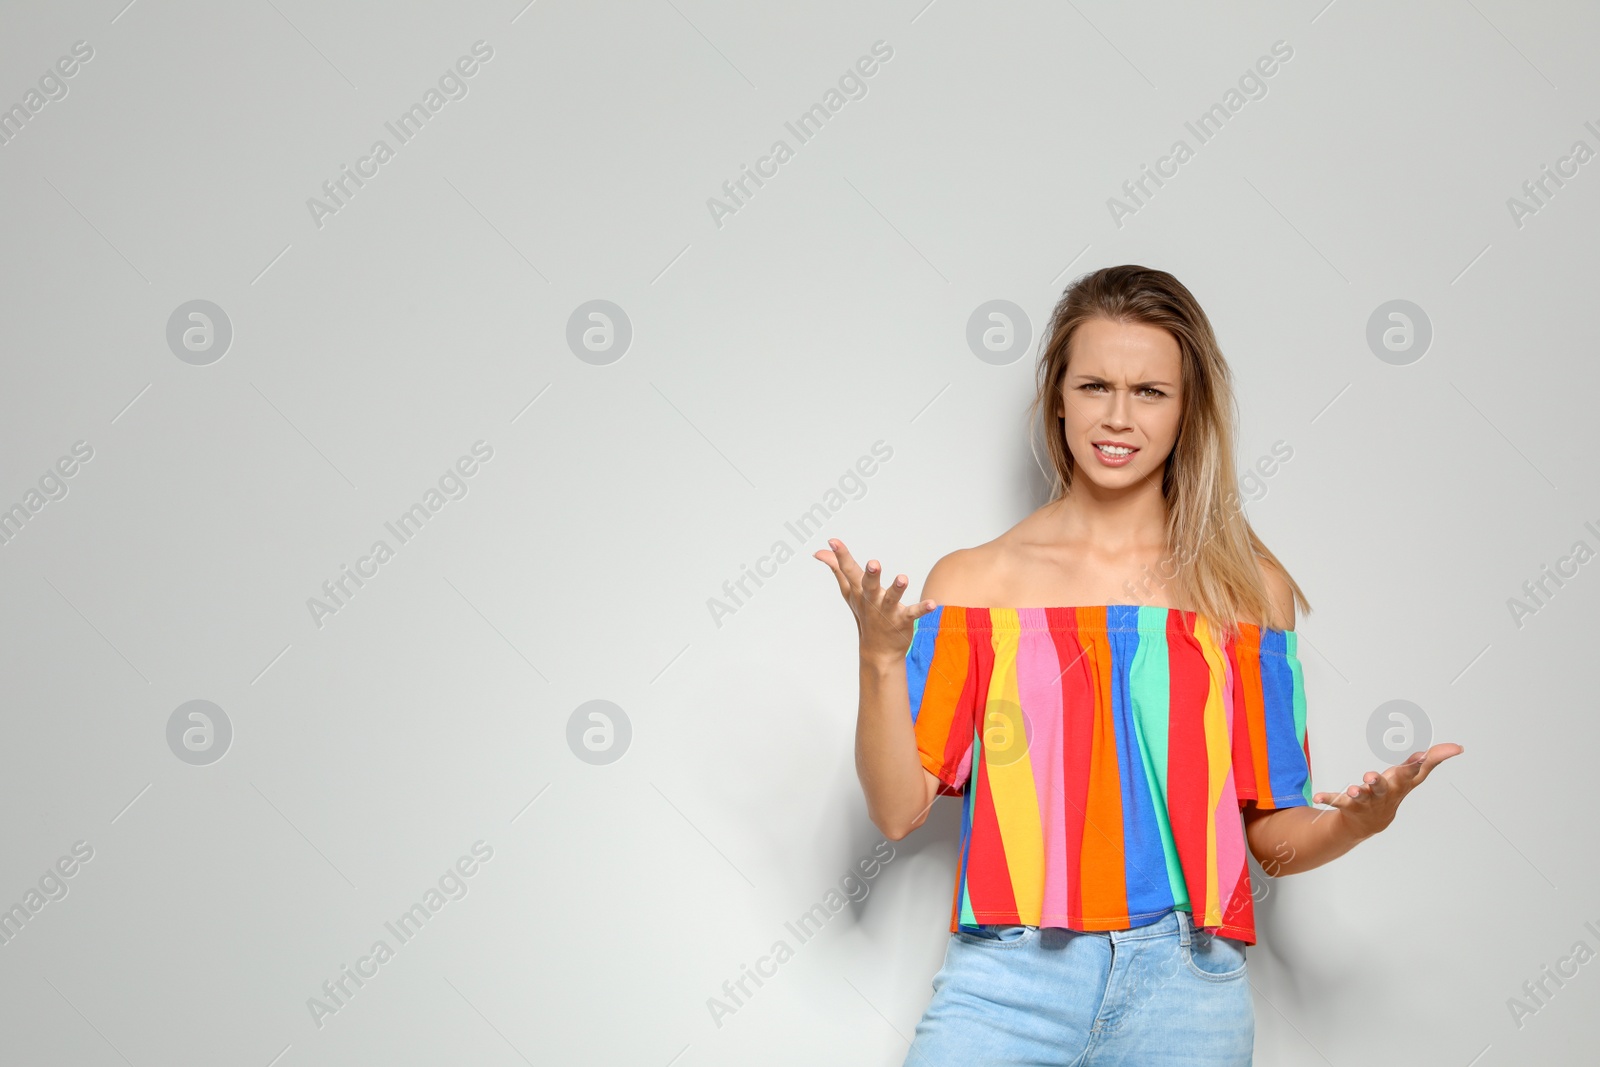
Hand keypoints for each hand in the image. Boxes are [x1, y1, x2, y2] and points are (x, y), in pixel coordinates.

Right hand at [813, 537, 935, 664]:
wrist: (878, 652)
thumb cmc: (864, 615)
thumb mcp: (849, 592)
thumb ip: (837, 569)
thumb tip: (819, 552)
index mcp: (859, 591)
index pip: (848, 571)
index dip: (841, 555)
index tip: (833, 541)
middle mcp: (872, 601)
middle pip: (869, 586)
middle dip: (871, 575)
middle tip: (873, 563)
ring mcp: (887, 612)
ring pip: (891, 599)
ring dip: (897, 589)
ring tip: (902, 578)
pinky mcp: (903, 620)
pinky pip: (913, 614)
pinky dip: (922, 609)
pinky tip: (932, 604)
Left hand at [1312, 742, 1463, 839]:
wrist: (1370, 823)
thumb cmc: (1392, 792)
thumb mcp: (1411, 776)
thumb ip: (1429, 760)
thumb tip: (1456, 747)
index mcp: (1400, 784)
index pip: (1414, 773)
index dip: (1425, 762)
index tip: (1432, 752)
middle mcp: (1384, 794)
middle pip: (1383, 788)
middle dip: (1379, 782)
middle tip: (1371, 776)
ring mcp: (1366, 801)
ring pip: (1362, 797)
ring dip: (1357, 793)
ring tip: (1353, 789)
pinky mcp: (1349, 804)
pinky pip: (1337, 801)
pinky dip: (1328, 798)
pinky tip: (1318, 797)